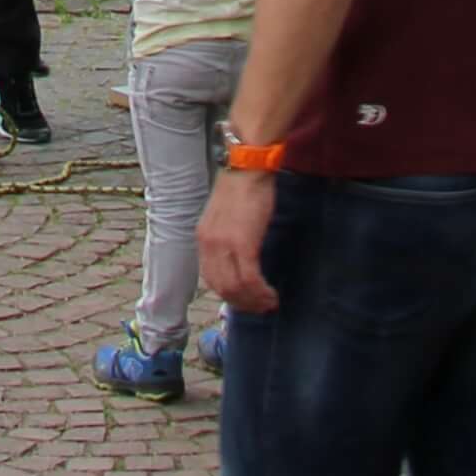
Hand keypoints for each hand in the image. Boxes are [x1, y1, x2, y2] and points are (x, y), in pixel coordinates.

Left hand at [196, 166, 280, 316]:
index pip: (210, 278)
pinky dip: (261, 292)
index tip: (245, 300)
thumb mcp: (225, 216)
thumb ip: (225, 238)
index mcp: (203, 238)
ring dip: (254, 301)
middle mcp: (208, 245)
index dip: (228, 295)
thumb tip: (237, 259)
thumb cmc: (242, 187)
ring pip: (235, 289)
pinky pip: (250, 279)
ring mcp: (224, 246)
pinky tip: (272, 294)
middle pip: (221, 288)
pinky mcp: (243, 244)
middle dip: (242, 304)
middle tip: (260, 307)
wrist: (248, 167)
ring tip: (269, 303)